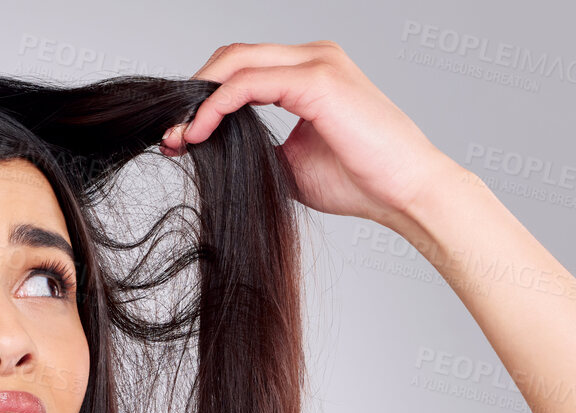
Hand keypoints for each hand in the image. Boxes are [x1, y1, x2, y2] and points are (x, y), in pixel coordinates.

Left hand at [160, 41, 463, 231]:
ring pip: (235, 62)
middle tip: (171, 135)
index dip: (204, 97)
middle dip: (194, 94)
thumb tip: (218, 149)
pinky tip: (199, 132)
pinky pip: (247, 83)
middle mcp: (313, 57)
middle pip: (233, 56)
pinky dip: (216, 105)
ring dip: (199, 100)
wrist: (405, 193)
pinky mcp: (316, 80)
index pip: (242, 67)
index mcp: (310, 71)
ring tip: (180, 138)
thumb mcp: (293, 162)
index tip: (178, 136)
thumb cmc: (361, 180)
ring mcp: (316, 63)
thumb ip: (259, 144)